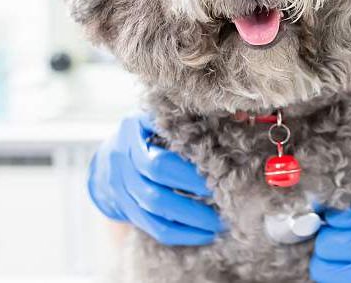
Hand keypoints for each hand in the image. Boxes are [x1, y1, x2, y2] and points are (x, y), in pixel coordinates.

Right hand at [87, 114, 225, 244]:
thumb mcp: (161, 116)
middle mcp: (122, 159)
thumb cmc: (148, 131)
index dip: (188, 170)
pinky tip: (205, 234)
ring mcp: (120, 187)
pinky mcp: (126, 210)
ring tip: (221, 222)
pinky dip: (181, 234)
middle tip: (224, 197)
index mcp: (133, 131)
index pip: (159, 158)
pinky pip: (153, 227)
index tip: (218, 174)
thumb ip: (191, 117)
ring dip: (191, 218)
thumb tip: (241, 116)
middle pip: (155, 183)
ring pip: (154, 209)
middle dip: (193, 192)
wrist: (109, 158)